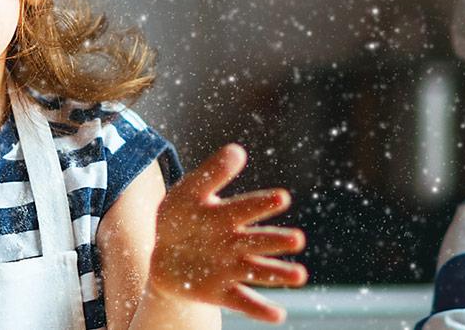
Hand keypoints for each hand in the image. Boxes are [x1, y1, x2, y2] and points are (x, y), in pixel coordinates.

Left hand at [148, 144, 308, 322]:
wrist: (164, 255)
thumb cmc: (181, 218)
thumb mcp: (187, 193)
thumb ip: (210, 174)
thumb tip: (237, 150)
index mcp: (227, 215)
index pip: (246, 208)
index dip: (262, 203)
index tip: (282, 198)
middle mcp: (236, 242)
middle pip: (258, 240)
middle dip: (276, 240)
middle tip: (297, 239)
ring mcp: (231, 268)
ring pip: (258, 271)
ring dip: (278, 273)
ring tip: (300, 276)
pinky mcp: (222, 292)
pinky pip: (243, 301)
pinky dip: (260, 310)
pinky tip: (278, 316)